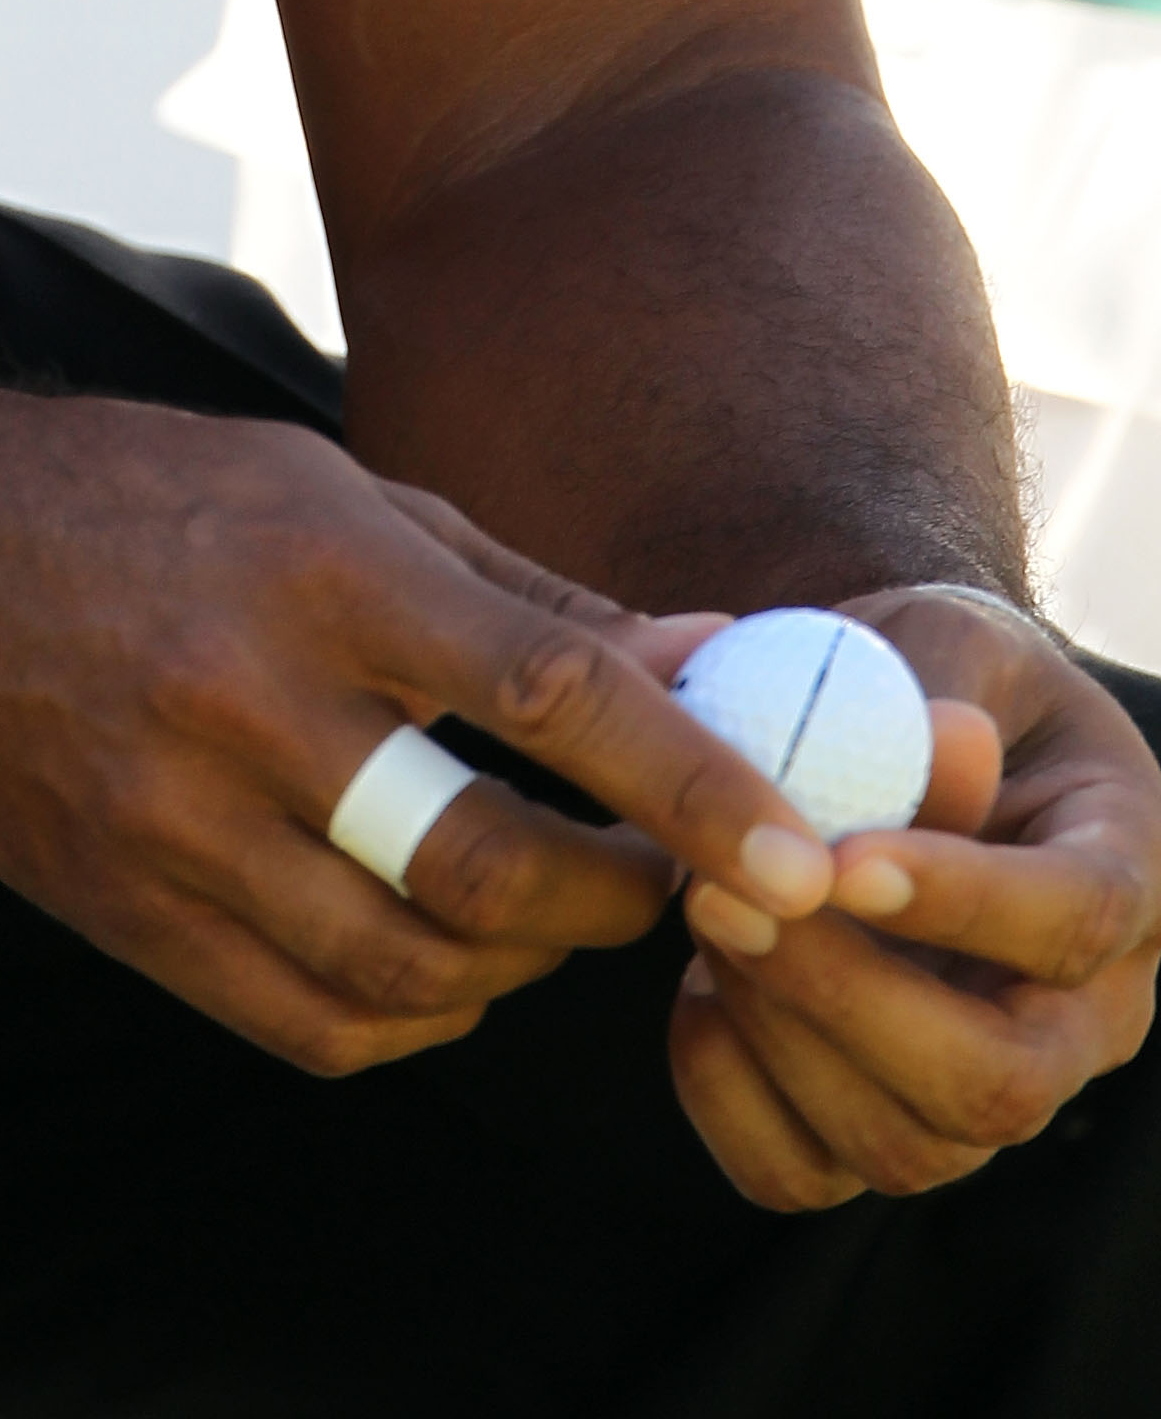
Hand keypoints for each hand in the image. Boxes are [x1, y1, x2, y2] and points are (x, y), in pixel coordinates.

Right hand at [0, 392, 834, 1077]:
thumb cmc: (151, 498)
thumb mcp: (332, 488)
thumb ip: (523, 591)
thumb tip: (708, 661)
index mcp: (316, 562)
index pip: (546, 692)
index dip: (690, 783)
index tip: (796, 856)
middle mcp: (242, 694)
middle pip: (483, 869)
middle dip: (610, 903)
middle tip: (655, 882)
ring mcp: (168, 816)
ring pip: (405, 971)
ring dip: (516, 972)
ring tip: (538, 916)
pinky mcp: (119, 906)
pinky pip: (311, 1021)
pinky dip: (408, 1019)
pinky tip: (426, 961)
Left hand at [672, 585, 1160, 1206]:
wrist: (894, 736)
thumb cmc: (934, 682)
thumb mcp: (948, 642)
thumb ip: (936, 679)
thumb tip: (946, 741)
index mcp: (1125, 876)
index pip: (1077, 923)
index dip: (963, 903)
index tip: (841, 859)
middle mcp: (1078, 1019)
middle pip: (999, 1083)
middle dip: (849, 996)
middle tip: (727, 892)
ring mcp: (982, 1090)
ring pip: (903, 1144)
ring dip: (780, 1033)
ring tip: (704, 905)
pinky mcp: (878, 1125)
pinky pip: (801, 1172)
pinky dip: (726, 1093)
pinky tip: (695, 987)